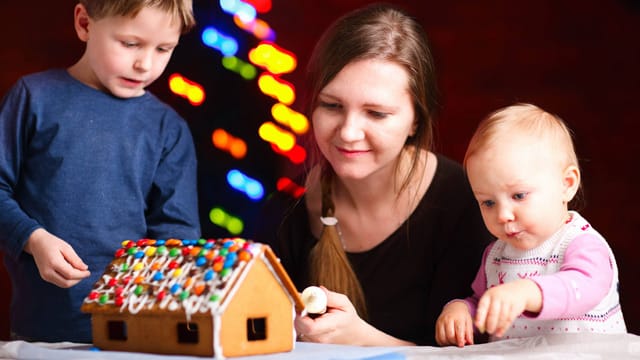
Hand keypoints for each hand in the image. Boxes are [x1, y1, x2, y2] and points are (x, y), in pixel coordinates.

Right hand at [24, 228, 90, 287]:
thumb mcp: (66, 247)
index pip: (70, 274)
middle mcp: (47, 272)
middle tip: (85, 272)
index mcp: (53, 263)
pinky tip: (71, 271)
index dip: (81, 275)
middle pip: (66, 283)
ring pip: (63, 284)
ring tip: (78, 271)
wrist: (36, 243)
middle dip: (78, 279)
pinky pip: (59, 282)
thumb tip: (85, 268)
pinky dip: (67, 279)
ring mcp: (45, 276)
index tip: (88, 272)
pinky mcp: (45, 277)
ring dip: (73, 281)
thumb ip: (75, 259)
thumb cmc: (52, 243)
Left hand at [294, 286, 412, 345]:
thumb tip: (317, 291)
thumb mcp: (344, 303)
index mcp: (330, 328)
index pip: (309, 326)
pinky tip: (308, 317)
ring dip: (298, 315)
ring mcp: (312, 342)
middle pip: (298, 325)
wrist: (352, 335)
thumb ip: (330, 297)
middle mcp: (319, 338)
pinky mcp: (306, 342)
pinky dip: (298, 321)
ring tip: (311, 310)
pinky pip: (296, 329)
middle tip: (304, 301)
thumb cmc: (347, 319)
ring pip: (295, 327)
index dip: (301, 312)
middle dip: (297, 310)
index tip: (302, 301)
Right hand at [435, 300, 473, 346]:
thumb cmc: (461, 315)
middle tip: (459, 343)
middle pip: (449, 336)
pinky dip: (443, 343)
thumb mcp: (468, 322)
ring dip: (449, 344)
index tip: (462, 345)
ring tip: (454, 342)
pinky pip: (438, 338)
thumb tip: (470, 343)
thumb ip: (469, 333)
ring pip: (442, 338)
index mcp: (457, 317)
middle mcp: (447, 319)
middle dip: (455, 343)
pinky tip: (448, 341)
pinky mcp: (436, 326)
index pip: (458, 330)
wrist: (453, 307)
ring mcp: (440, 322)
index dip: (460, 340)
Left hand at [475, 279, 541, 337]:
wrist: (518, 290)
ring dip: (497, 326)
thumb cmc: (500, 297)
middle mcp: (498, 297)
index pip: (483, 306)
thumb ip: (485, 311)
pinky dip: (504, 328)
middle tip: (488, 331)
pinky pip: (509, 319)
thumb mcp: (491, 299)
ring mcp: (507, 301)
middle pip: (493, 312)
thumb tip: (480, 327)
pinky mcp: (515, 307)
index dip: (480, 316)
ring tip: (493, 332)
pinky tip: (500, 332)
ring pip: (502, 317)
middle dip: (490, 324)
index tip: (478, 325)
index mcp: (488, 295)